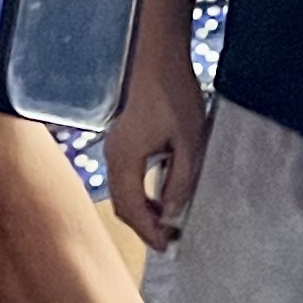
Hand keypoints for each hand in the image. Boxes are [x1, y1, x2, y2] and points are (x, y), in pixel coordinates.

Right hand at [107, 63, 213, 253]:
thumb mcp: (188, 141)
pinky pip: (126, 177)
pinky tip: (160, 194)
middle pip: (122, 204)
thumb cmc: (174, 93)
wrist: (157, 56)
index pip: (131, 209)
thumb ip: (181, 180)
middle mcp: (113, 155)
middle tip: (168, 239)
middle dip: (144, 226)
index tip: (168, 246)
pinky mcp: (121, 139)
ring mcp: (115, 146)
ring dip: (142, 210)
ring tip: (168, 221)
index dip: (149, 232)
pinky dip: (140, 193)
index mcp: (126, 159)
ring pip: (122, 191)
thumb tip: (173, 213)